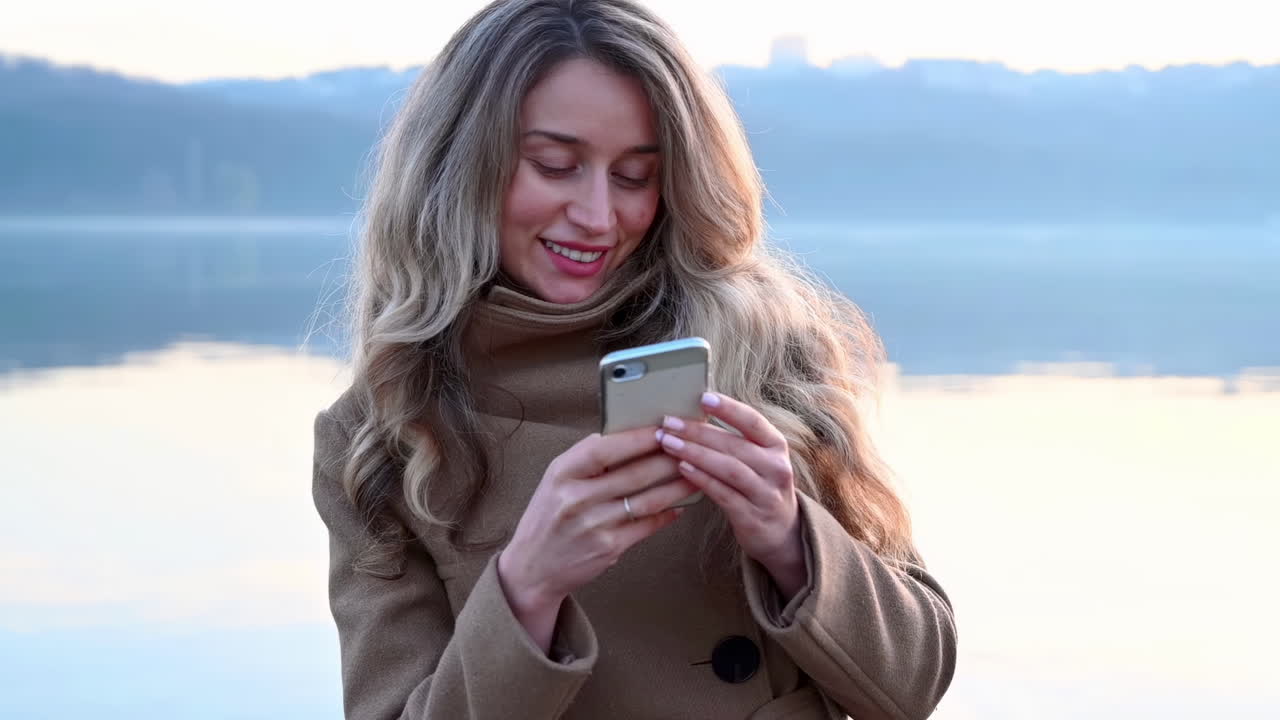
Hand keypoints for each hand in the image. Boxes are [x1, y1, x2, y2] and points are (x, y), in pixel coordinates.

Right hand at [498, 427, 696, 650]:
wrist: (533, 568)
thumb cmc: (549, 517)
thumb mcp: (556, 481)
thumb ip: (587, 460)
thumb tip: (632, 435)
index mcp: (562, 473)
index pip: (605, 448)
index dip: (639, 437)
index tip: (664, 426)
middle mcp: (576, 498)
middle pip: (634, 473)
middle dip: (670, 458)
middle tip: (694, 446)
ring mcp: (593, 525)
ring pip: (647, 499)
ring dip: (677, 485)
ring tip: (697, 473)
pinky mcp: (608, 548)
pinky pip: (647, 525)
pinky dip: (667, 514)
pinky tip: (681, 505)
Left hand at [656, 392, 806, 598]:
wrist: (783, 534)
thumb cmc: (760, 487)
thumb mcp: (759, 460)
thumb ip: (735, 440)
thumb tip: (695, 415)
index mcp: (776, 446)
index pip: (753, 421)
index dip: (729, 408)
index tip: (703, 397)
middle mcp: (776, 468)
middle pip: (734, 445)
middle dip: (698, 432)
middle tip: (669, 422)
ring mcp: (766, 494)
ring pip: (728, 468)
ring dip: (695, 453)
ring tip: (668, 443)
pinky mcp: (752, 517)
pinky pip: (723, 494)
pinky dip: (701, 479)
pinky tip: (682, 468)